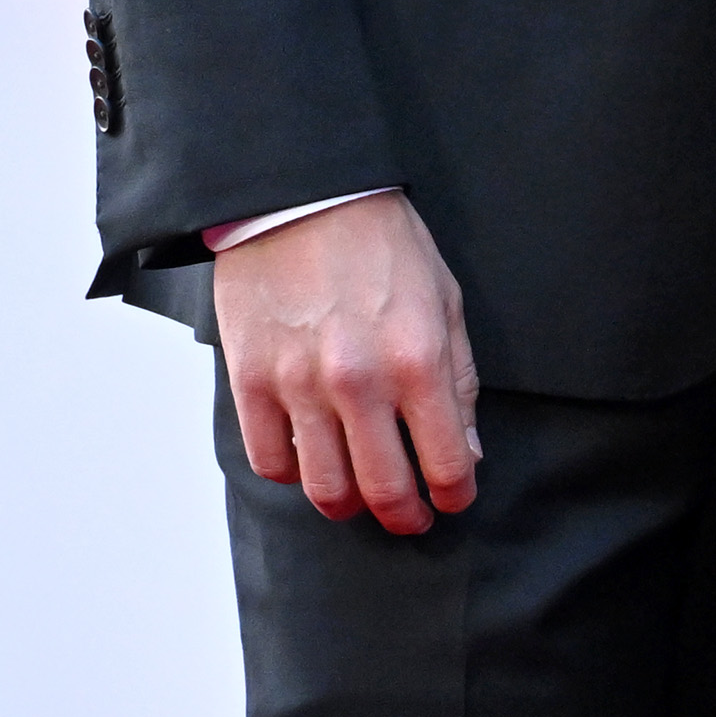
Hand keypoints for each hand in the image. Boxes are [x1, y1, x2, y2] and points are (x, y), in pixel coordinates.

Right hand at [218, 192, 480, 532]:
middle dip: (404, 516)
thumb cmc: (381, 243)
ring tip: (362, 497)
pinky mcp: (249, 383)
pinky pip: (269, 461)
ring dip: (348, 505)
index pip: (446, 461)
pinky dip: (293, 473)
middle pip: (382, 490)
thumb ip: (459, 380)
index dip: (455, 494)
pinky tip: (312, 458)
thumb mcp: (445, 300)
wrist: (302, 198)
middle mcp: (358, 382)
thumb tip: (466, 450)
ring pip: (323, 488)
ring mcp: (298, 386)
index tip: (454, 500)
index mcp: (418, 359)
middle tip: (411, 517)